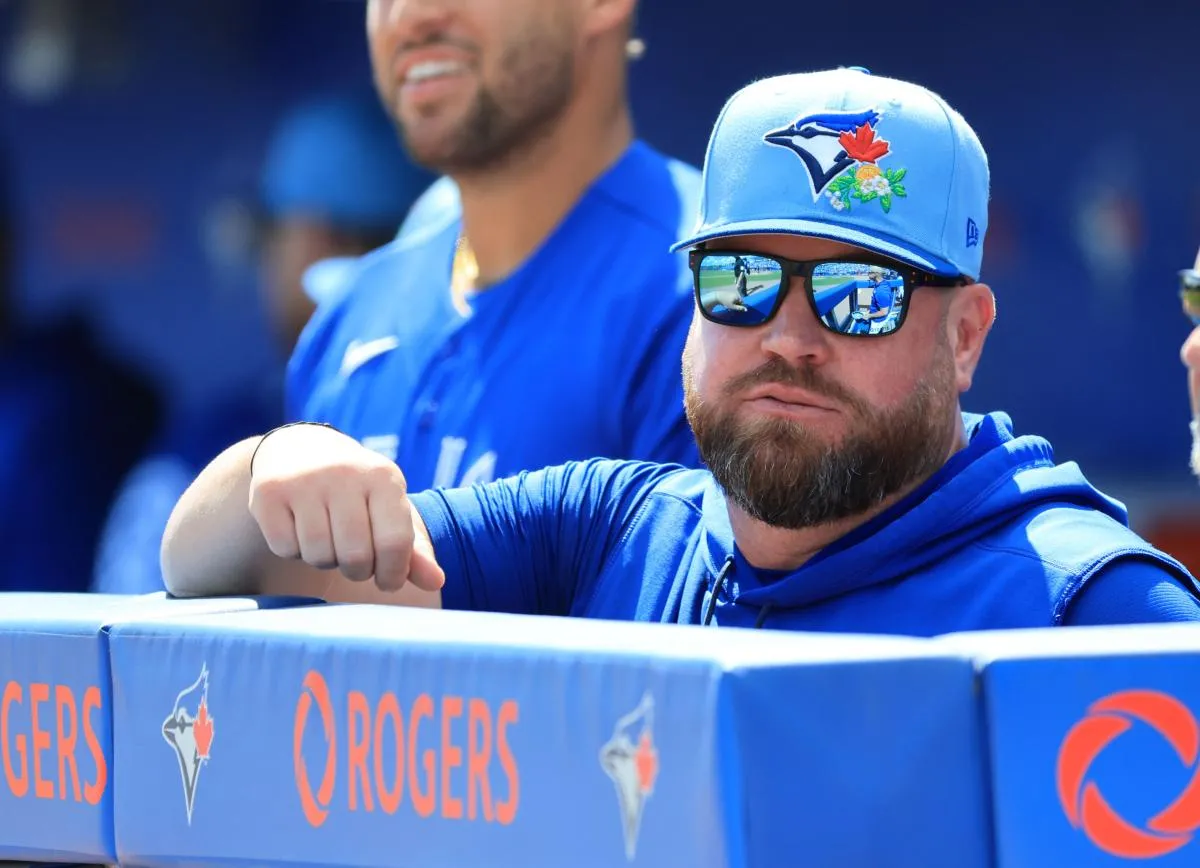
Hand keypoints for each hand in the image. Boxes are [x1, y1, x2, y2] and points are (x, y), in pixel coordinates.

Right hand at [246, 424, 444, 592]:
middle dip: (357, 570)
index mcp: (384, 477)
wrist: (300, 449)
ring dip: (325, 560)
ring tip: (328, 537)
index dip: (393, 573)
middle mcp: (344, 473)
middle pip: (355, 557)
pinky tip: (299, 527)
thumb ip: (414, 549)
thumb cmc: (357, 491)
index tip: (388, 578)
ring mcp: (304, 481)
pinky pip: (285, 549)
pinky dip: (294, 550)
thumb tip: (436, 582)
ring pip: (319, 556)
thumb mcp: (389, 509)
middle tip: (354, 558)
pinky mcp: (268, 492)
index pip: (395, 544)